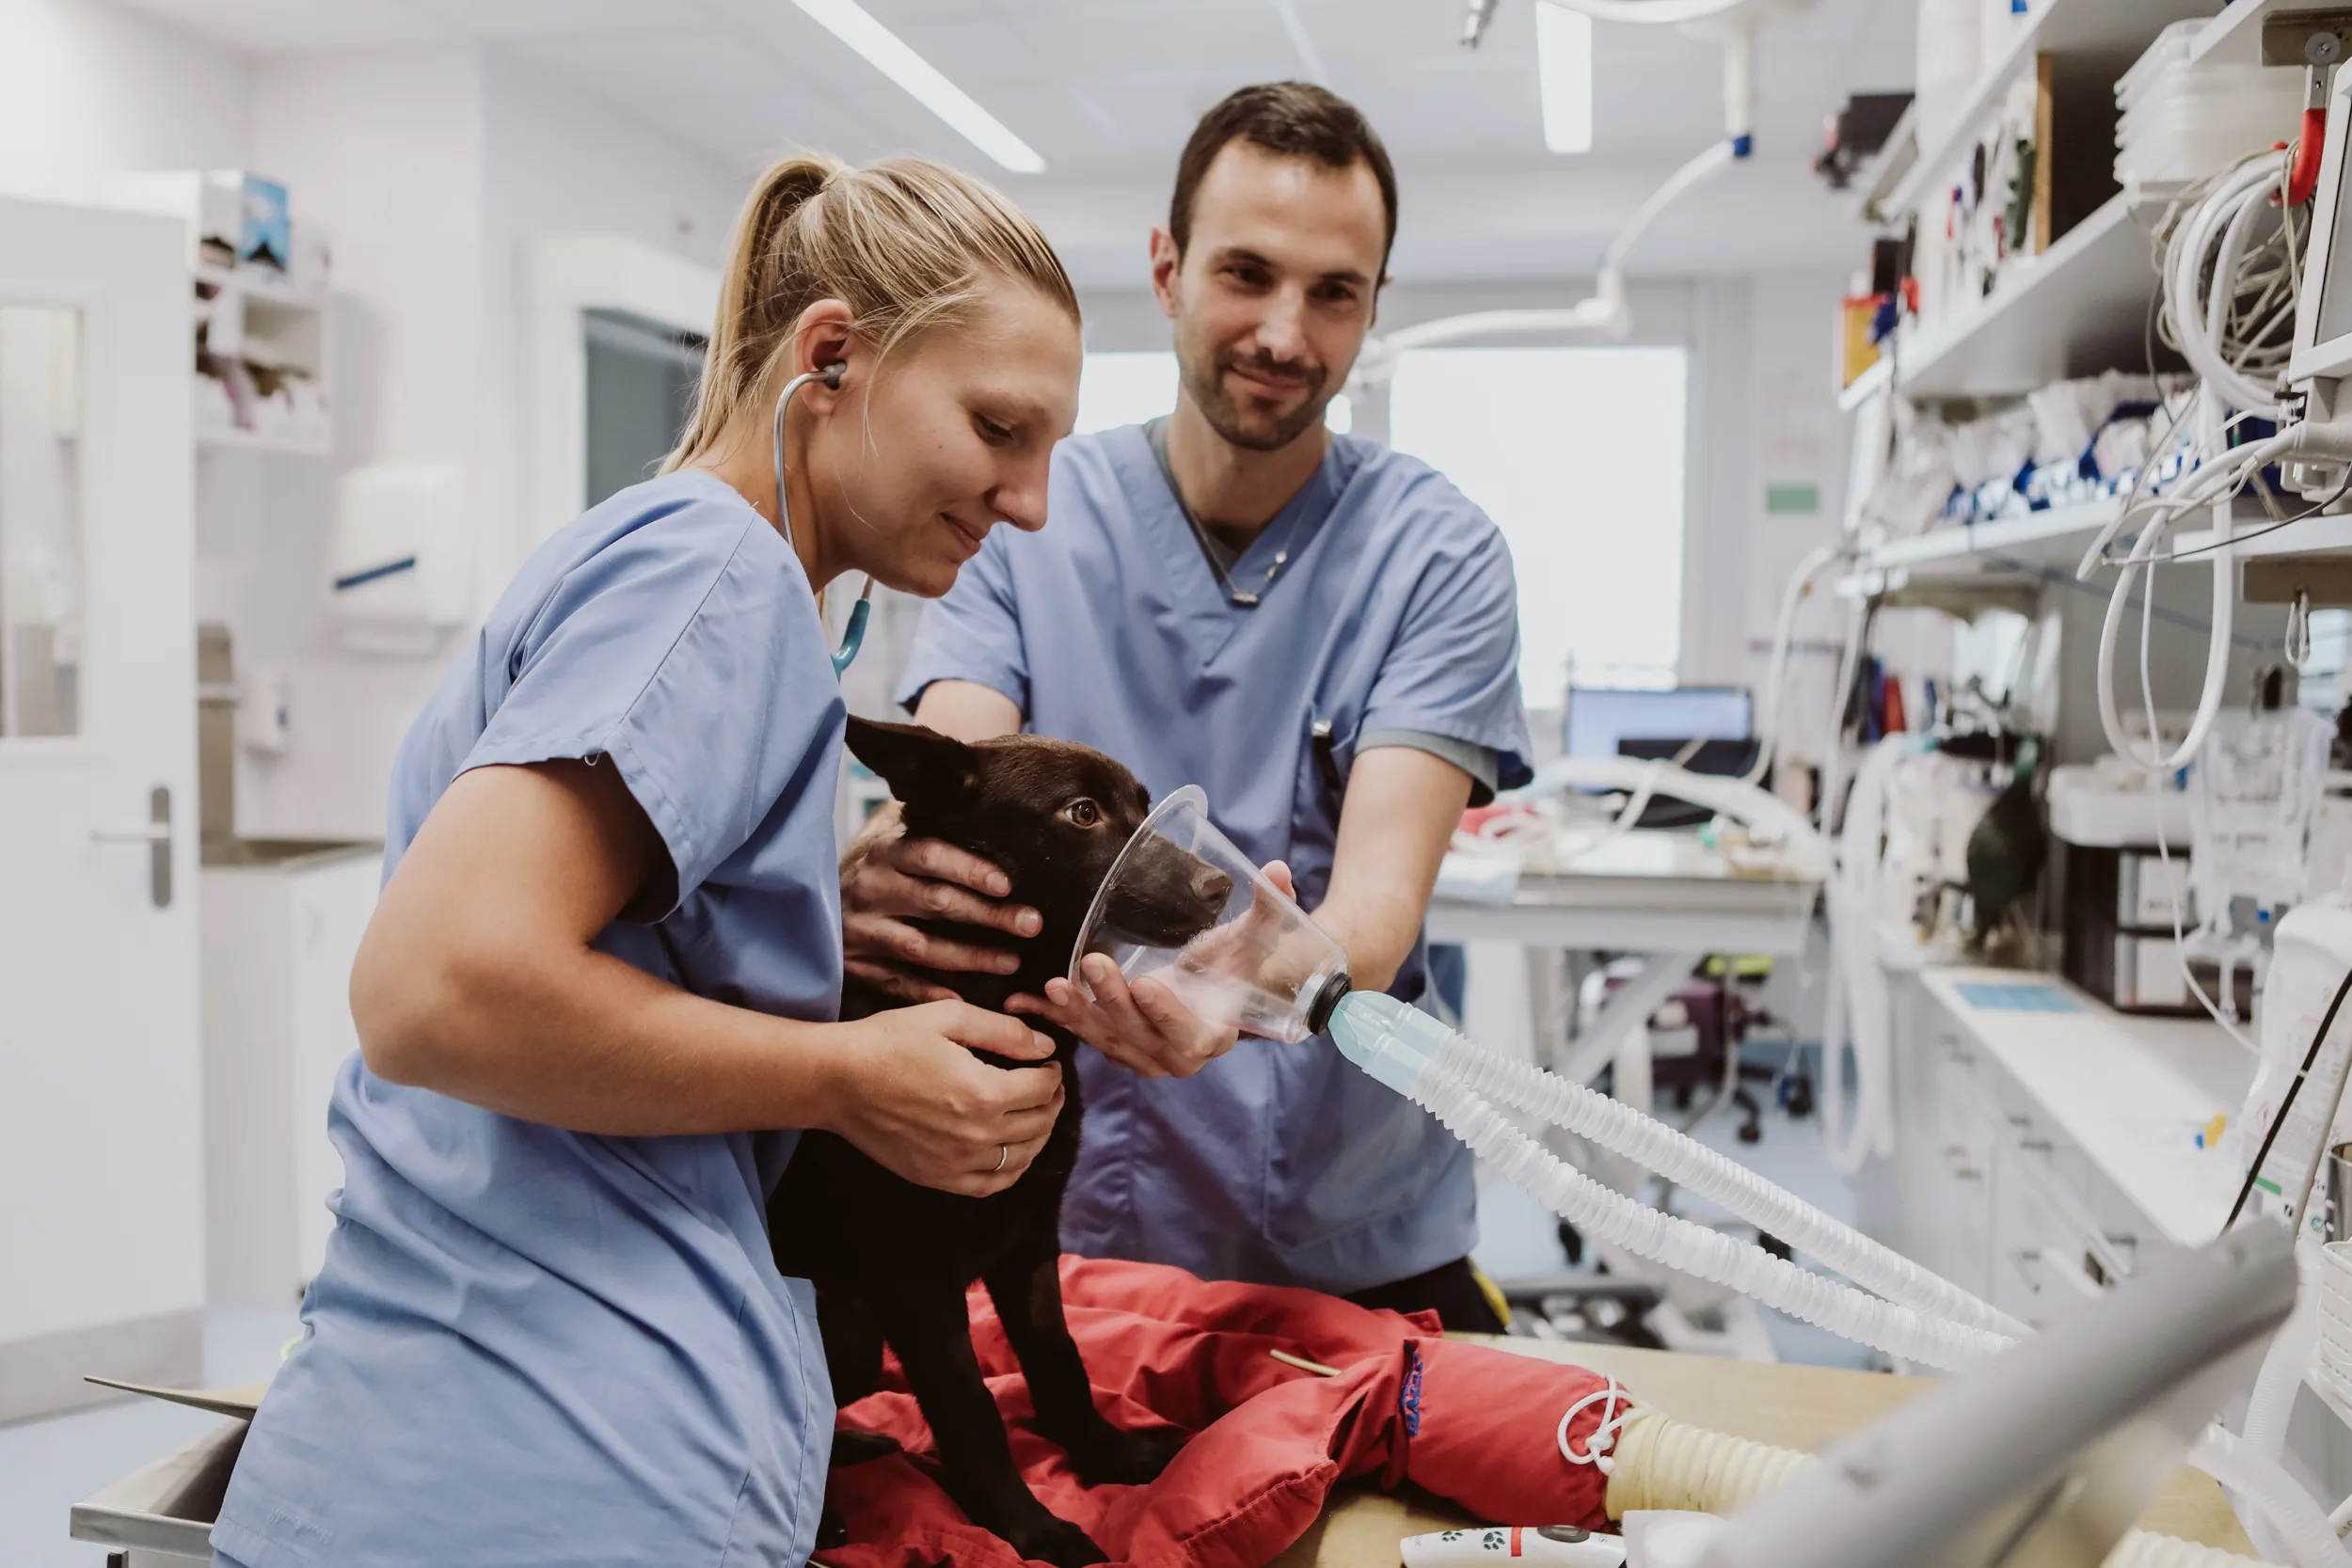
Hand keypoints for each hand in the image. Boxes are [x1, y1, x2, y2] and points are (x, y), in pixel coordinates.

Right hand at [817, 1001, 1064, 1195]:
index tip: (1047, 1063)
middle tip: (1047, 1087)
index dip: (1052, 1073)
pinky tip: (1011, 1152)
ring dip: (1038, 1135)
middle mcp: (977, 1134)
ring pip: (1022, 1157)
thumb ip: (1004, 1031)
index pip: (1043, 1088)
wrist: (837, 1080)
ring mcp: (957, 1162)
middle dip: (1051, 1101)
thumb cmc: (889, 1041)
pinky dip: (1010, 1170)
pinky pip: (991, 1185)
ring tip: (1034, 1115)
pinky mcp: (937, 1177)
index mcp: (984, 1092)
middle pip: (1039, 1123)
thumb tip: (1044, 1046)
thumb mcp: (949, 1017)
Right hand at [840, 800, 1041, 1001]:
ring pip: (921, 948)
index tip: (1006, 884)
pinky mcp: (856, 963)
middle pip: (936, 902)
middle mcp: (872, 890)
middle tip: (1030, 924)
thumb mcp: (888, 831)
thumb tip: (971, 787)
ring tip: (1011, 961)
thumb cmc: (869, 864)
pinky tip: (962, 1001)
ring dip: (969, 957)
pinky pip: (895, 982)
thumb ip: (925, 818)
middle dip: (988, 915)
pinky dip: (927, 993)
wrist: (801, 894)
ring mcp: (862, 930)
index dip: (969, 869)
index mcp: (884, 852)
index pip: (931, 856)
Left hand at [1011, 863, 1296, 1079]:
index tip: (1147, 983)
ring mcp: (1143, 1056)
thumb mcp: (1254, 937)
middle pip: (1141, 1037)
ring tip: (1056, 984)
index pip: (1190, 1036)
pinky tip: (1032, 998)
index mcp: (1214, 1035)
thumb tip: (1278, 868)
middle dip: (1115, 1003)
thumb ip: (1269, 908)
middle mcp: (1177, 1056)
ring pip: (1108, 1040)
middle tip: (1096, 963)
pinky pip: (1084, 1035)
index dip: (1168, 1015)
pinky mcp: (1115, 1046)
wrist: (1213, 989)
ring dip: (1080, 1014)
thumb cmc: (1234, 963)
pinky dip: (1059, 1018)